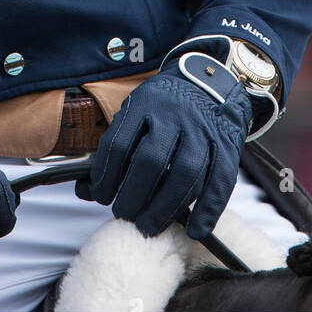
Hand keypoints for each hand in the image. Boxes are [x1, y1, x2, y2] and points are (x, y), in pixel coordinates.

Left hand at [74, 69, 251, 239]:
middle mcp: (173, 115)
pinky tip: (194, 229)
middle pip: (151, 160)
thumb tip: (85, 190)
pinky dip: (207, 209)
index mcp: (144, 104)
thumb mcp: (134, 113)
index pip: (119, 144)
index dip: (106, 176)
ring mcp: (202, 130)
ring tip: (149, 225)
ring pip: (185, 172)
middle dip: (134, 195)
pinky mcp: (226, 145)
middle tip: (124, 214)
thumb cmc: (162, 106)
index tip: (101, 197)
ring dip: (165, 207)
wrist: (208, 81)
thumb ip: (113, 150)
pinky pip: (220, 181)